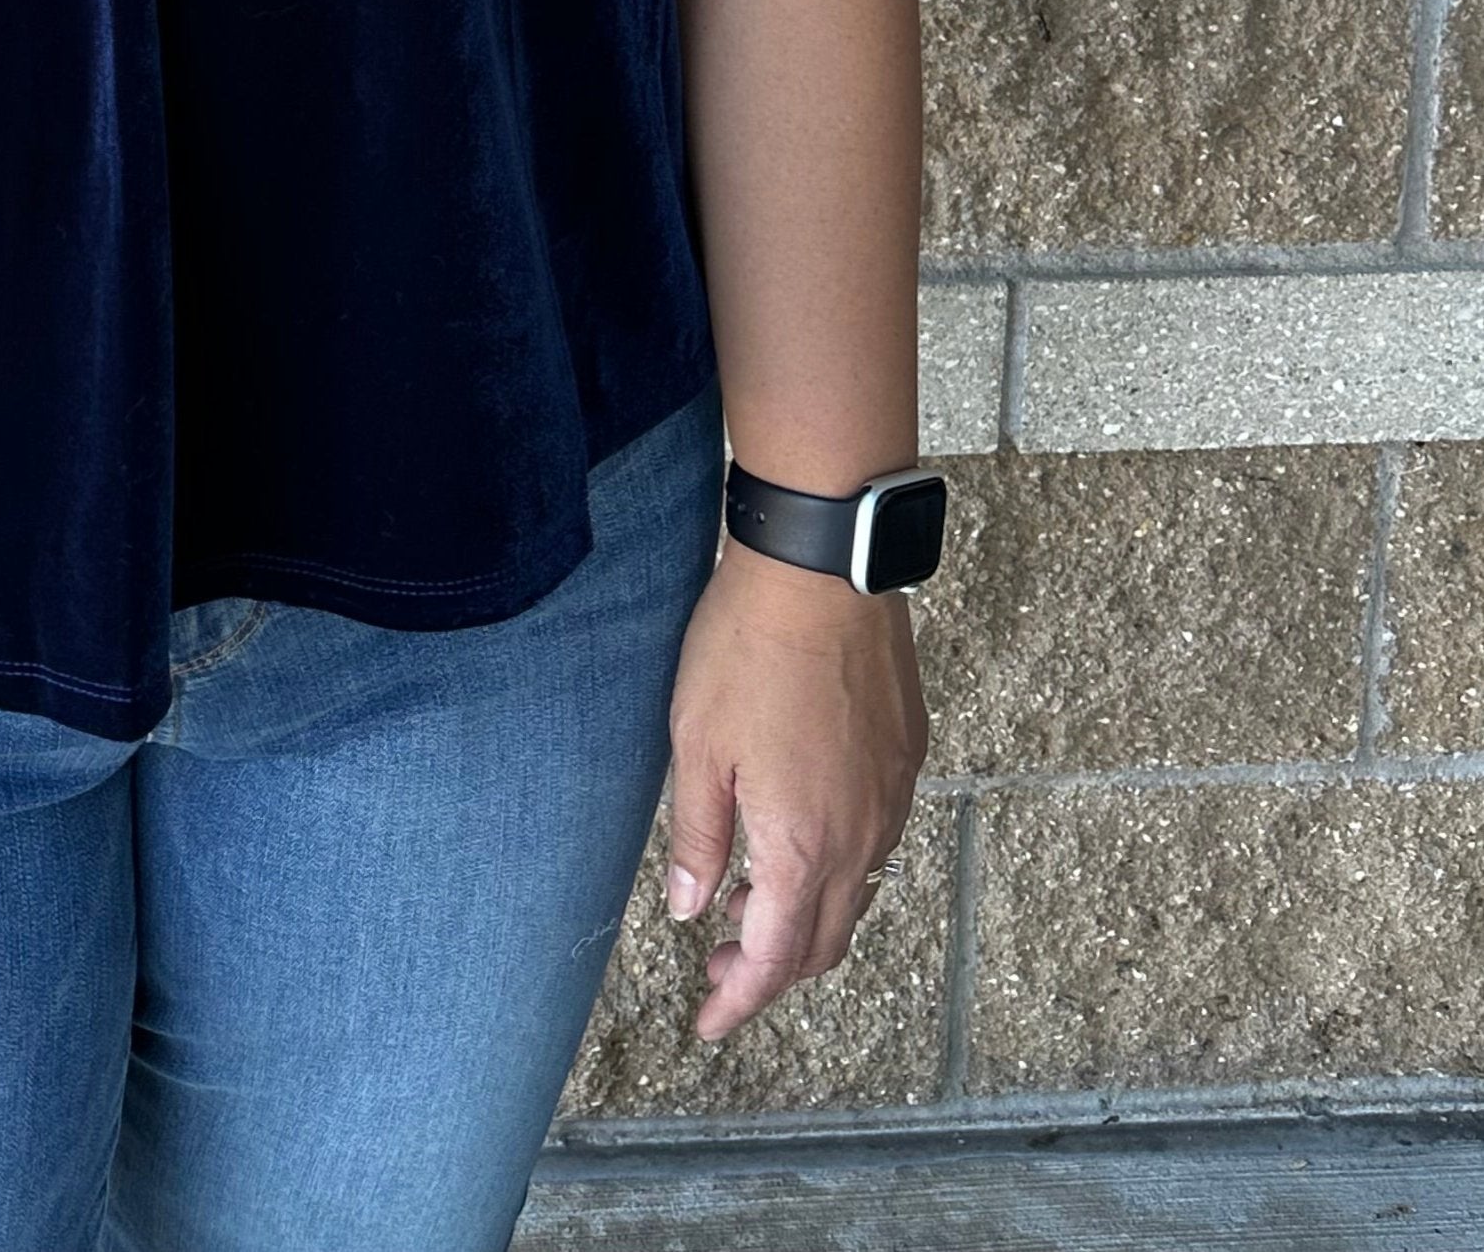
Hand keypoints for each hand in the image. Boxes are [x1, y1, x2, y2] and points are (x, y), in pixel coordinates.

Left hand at [659, 538, 927, 1041]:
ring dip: (802, 920)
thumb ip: (695, 836)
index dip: (738, 1001)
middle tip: (716, 970)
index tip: (706, 1023)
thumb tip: (687, 909)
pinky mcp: (905, 758)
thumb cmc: (746, 649)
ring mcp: (891, 797)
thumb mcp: (695, 745)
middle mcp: (861, 837)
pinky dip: (835, 870)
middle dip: (769, 972)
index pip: (774, 958)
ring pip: (855, 896)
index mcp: (802, 844)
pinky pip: (876, 842)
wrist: (821, 570)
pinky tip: (796, 841)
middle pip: (821, 942)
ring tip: (746, 908)